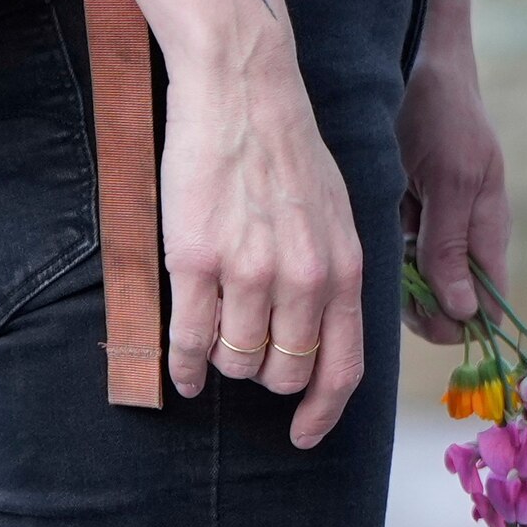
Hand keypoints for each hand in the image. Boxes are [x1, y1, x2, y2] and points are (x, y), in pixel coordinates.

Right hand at [156, 29, 367, 442]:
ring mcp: (249, 272)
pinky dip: (183, 366)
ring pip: (236, 362)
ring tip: (214, 337)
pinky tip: (181, 369)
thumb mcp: (338, 215)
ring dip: (223, 363)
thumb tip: (323, 337)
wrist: (243, 90)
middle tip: (247, 352)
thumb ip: (334, 276)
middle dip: (264, 377)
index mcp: (345, 267)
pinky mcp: (196, 261)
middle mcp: (304, 277)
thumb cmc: (289, 151)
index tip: (304, 436)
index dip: (322, 412)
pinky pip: (189, 342)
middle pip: (285, 374)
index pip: (344, 367)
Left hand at [392, 34, 507, 348]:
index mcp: (490, 228)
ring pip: (422, 284)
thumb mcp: (448, 178)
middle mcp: (467, 234)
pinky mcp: (412, 211)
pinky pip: (401, 254)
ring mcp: (439, 224)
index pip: (488, 306)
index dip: (458, 323)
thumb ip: (452, 244)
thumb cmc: (441, 112)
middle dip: (421, 305)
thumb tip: (467, 313)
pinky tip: (373, 230)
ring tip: (383, 245)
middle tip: (392, 279)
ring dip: (399, 279)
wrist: (417, 59)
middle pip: (451, 304)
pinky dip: (385, 253)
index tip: (423, 313)